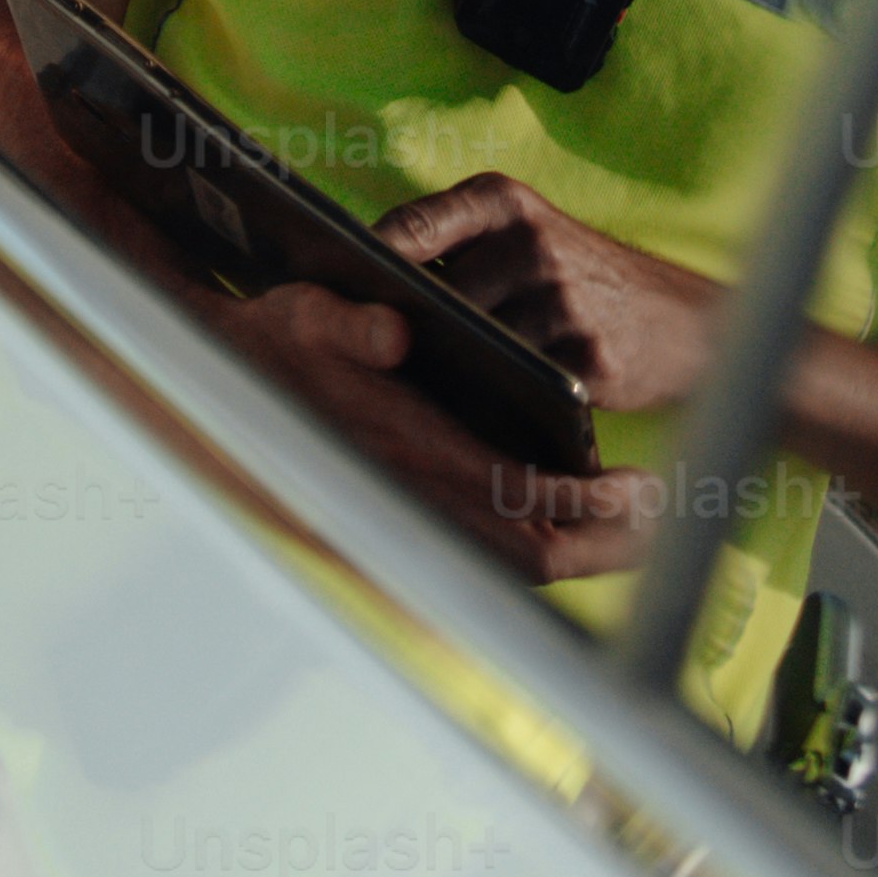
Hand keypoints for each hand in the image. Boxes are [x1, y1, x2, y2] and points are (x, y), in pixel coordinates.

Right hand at [205, 284, 659, 580]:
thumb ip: (350, 324)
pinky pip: (486, 556)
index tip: (643, 488)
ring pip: (511, 565)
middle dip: (603, 545)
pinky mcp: (406, 518)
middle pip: (531, 555)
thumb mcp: (306, 312)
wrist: (219, 379)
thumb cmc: (274, 340)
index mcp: (411, 450)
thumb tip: (393, 333)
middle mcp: (417, 497)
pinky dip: (538, 552)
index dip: (589, 503)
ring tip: (632, 531)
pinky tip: (568, 529)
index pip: (519, 496)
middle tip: (658, 520)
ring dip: (578, 554)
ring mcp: (411, 515)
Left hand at [370, 172, 735, 413]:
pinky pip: (515, 387)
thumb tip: (362, 275)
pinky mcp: (586, 361)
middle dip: (405, 323)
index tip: (333, 284)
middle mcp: (533, 244)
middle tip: (369, 348)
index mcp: (507, 202)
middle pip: (434, 295)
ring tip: (416, 382)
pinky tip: (477, 406)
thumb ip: (456, 245)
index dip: (370, 257)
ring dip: (444, 367)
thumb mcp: (528, 233)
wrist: (686, 322)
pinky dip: (491, 398)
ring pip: (470, 345)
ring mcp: (562, 302)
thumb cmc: (583, 278)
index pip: (417, 222)